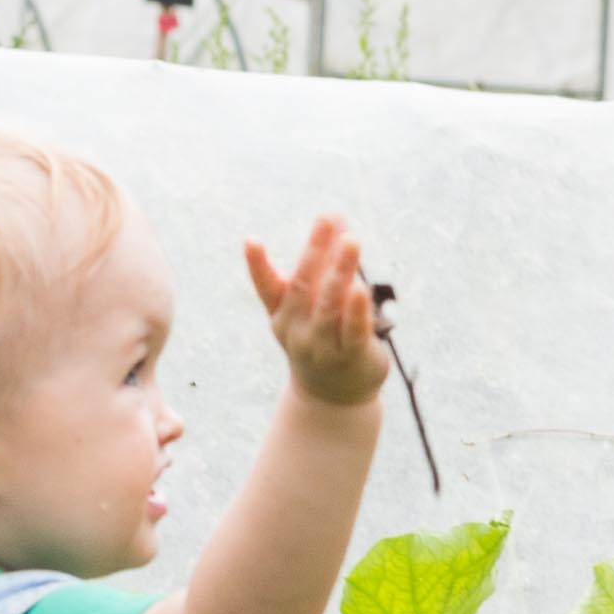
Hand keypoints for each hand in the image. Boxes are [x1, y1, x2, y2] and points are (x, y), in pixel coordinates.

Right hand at [246, 219, 384, 408]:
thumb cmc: (321, 338)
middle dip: (315, 251)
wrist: (332, 397)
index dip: (258, 265)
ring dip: (340, 271)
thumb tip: (336, 216)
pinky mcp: (351, 357)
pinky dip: (356, 311)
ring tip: (351, 241)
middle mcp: (297, 330)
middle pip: (304, 287)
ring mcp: (322, 346)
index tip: (251, 240)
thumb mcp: (311, 305)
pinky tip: (361, 289)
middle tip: (327, 218)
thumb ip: (322, 264)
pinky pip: (354, 331)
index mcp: (282, 315)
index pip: (268, 287)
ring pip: (330, 306)